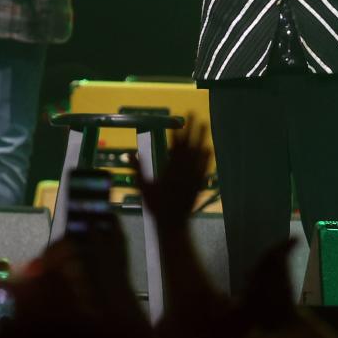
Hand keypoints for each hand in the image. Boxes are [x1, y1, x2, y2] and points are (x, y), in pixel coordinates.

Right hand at [135, 116, 210, 231]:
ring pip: (198, 154)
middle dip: (192, 129)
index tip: (179, 122)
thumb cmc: (156, 206)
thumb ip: (137, 169)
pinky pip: (203, 167)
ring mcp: (192, 177)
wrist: (172, 223)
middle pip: (189, 146)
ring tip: (204, 124)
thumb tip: (130, 154)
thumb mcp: (143, 187)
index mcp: (169, 170)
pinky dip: (205, 158)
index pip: (175, 147)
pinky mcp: (198, 183)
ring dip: (201, 138)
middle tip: (195, 114)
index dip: (178, 133)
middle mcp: (183, 171)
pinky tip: (208, 149)